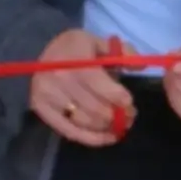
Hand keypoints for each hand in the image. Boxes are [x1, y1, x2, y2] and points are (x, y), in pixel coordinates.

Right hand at [29, 30, 135, 146]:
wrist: (43, 50)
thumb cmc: (77, 47)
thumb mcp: (101, 41)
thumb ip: (124, 52)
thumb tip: (139, 67)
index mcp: (74, 62)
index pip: (101, 87)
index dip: (120, 99)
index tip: (130, 104)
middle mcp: (58, 81)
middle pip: (94, 108)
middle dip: (116, 116)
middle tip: (130, 117)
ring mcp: (47, 97)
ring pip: (84, 122)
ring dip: (106, 128)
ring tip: (120, 126)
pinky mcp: (41, 110)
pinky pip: (68, 131)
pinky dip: (90, 138)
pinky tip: (107, 138)